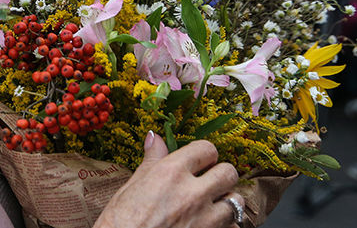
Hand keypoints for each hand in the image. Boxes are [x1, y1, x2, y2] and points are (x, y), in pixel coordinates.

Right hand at [94, 133, 241, 227]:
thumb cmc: (120, 222)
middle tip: (208, 181)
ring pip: (236, 200)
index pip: (206, 149)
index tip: (199, 161)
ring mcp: (205, 218)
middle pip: (228, 172)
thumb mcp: (131, 186)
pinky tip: (209, 224)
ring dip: (226, 202)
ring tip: (211, 205)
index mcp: (170, 173)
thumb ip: (151, 161)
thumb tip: (155, 138)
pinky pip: (233, 227)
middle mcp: (192, 193)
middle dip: (220, 175)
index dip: (203, 154)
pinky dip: (225, 225)